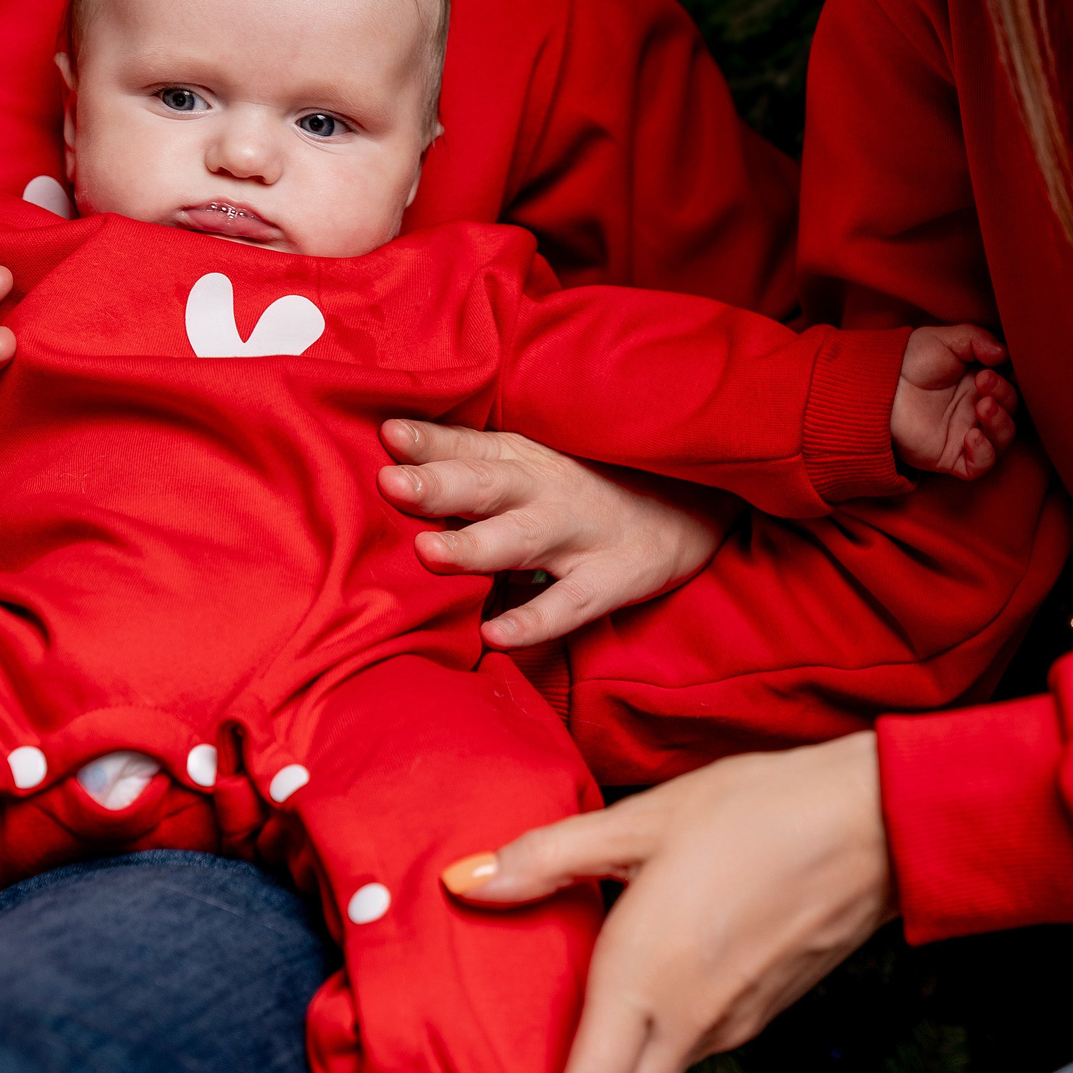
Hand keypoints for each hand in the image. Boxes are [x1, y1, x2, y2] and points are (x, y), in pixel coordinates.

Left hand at [375, 421, 735, 648]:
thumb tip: (383, 448)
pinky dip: (534, 620)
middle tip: (391, 485)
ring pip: (522, 540)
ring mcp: (580, 536)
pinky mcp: (610, 579)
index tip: (387, 437)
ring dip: (475, 546)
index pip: (469, 445)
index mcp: (521, 458)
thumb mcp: (527, 461)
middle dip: (439, 485)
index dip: (429, 442)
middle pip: (488, 485)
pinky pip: (568, 605)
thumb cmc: (580, 488)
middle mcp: (546, 491)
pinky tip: (496, 635)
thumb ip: (461, 460)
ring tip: (427, 553)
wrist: (688, 508)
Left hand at [442, 731, 895, 1072]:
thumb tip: (462, 881)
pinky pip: (687, 1060)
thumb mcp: (643, 821)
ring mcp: (730, 1027)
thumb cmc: (760, 810)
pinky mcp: (759, 1014)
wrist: (881, 823)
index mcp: (644, 982)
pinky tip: (628, 1034)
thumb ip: (546, 858)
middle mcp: (687, 1024)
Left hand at [892, 325, 1019, 480]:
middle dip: (1005, 395)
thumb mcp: (945, 340)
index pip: (1013, 385)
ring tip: (983, 406)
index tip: (1000, 365)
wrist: (878, 384)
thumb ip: (977, 340)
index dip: (1014, 378)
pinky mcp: (950, 456)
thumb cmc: (910, 359)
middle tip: (983, 381)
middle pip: (1011, 411)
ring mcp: (965, 433)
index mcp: (981, 383)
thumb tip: (1004, 352)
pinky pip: (979, 466)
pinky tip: (973, 436)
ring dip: (1000, 424)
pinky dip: (984, 454)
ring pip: (1002, 440)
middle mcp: (976, 409)